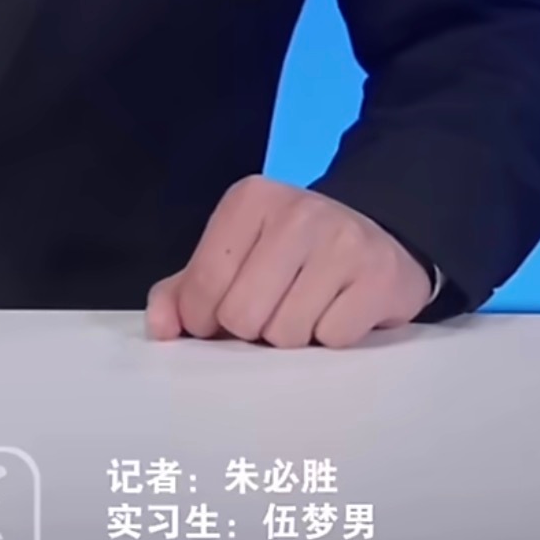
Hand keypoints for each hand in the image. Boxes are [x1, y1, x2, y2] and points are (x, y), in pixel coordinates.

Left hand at [145, 177, 433, 349]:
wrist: (378, 235)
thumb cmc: (292, 253)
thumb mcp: (235, 256)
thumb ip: (187, 289)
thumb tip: (160, 328)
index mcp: (249, 200)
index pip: (203, 286)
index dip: (207, 319)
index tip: (225, 313)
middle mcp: (295, 211)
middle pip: (242, 316)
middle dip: (254, 329)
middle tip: (276, 307)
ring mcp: (342, 240)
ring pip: (287, 335)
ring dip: (295, 336)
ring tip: (310, 306)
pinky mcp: (380, 275)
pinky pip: (333, 339)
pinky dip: (333, 338)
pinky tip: (341, 309)